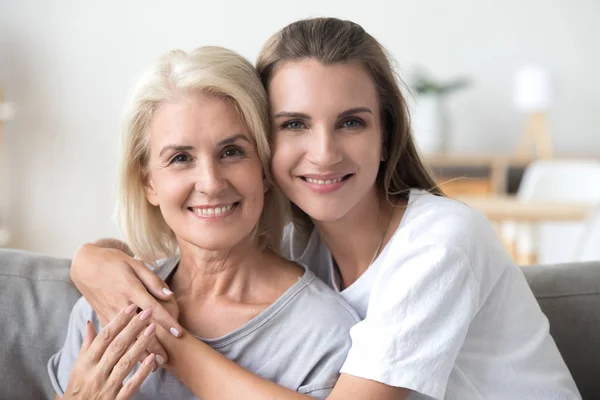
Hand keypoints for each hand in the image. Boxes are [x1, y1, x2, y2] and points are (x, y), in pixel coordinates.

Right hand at [62, 305, 156, 399]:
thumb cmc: (78, 388)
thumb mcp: (78, 367)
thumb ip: (88, 345)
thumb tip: (90, 322)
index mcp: (86, 363)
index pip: (104, 337)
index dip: (118, 321)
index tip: (131, 307)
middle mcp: (96, 373)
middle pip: (116, 346)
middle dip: (133, 327)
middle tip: (147, 312)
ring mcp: (107, 387)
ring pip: (125, 363)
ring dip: (140, 344)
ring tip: (153, 328)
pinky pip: (131, 385)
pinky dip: (142, 372)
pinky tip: (153, 359)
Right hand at [70, 243, 182, 363]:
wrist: (85, 264)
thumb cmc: (114, 262)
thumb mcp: (135, 264)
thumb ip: (153, 280)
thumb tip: (169, 295)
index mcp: (130, 288)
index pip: (153, 309)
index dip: (167, 322)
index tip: (179, 333)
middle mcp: (120, 303)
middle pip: (139, 328)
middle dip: (154, 344)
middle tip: (167, 359)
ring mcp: (109, 311)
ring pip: (125, 336)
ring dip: (138, 351)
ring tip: (151, 364)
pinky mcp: (101, 316)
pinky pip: (114, 336)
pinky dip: (123, 348)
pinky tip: (131, 358)